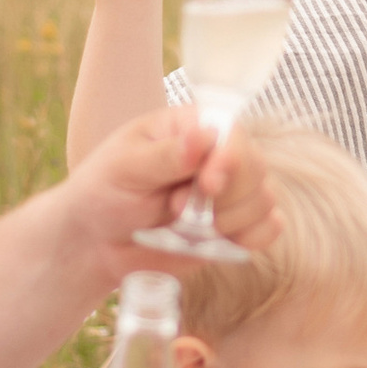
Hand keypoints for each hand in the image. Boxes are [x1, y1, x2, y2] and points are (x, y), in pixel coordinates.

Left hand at [66, 103, 279, 274]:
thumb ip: (165, 156)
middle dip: (223, 199)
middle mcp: (218, 154)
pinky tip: (224, 240)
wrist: (97, 241)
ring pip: (264, 200)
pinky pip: (269, 227)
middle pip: (255, 168)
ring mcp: (230, 191)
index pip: (232, 133)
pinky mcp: (235, 224)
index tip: (208, 186)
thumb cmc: (104, 192)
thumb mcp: (124, 168)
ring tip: (185, 227)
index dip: (229, 160)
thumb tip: (204, 136)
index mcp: (192, 127)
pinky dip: (254, 237)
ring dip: (230, 221)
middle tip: (175, 209)